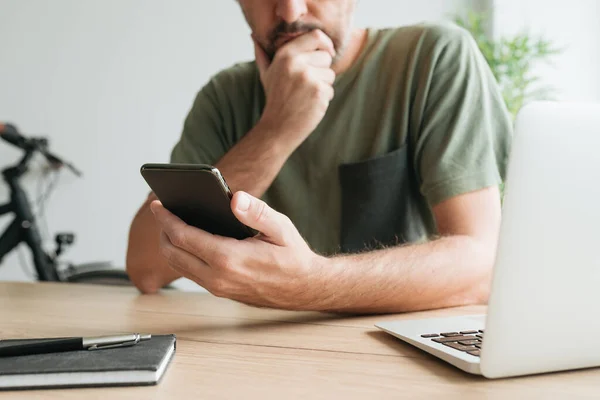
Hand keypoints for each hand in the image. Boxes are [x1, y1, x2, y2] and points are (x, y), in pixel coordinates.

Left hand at [150, 192, 329, 309]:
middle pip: (173, 253)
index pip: (184, 236)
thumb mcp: (281, 228)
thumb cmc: (293, 256)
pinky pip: (191, 273)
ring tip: (171, 224)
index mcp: (229, 259)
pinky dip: (182, 256)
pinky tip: (188, 241)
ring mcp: (217, 288)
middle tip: (162, 212)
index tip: (158, 204)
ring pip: (179, 266)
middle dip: (163, 231)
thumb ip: (257, 212)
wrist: (304, 288)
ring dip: (170, 245)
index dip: (167, 219)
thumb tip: (235, 198)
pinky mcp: (220, 291)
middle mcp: (218, 277)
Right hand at [254, 30, 335, 147]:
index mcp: (285, 54)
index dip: (325, 44)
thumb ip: (263, 55)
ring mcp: (308, 77)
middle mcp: (296, 63)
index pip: (315, 36)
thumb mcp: (266, 75)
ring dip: (323, 86)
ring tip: (305, 96)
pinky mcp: (318, 92)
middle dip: (321, 70)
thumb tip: (254, 38)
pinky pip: (330, 89)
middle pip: (326, 57)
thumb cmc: (275, 100)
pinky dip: (324, 99)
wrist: (277, 128)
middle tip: (305, 86)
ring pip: (330, 74)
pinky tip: (309, 104)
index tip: (327, 53)